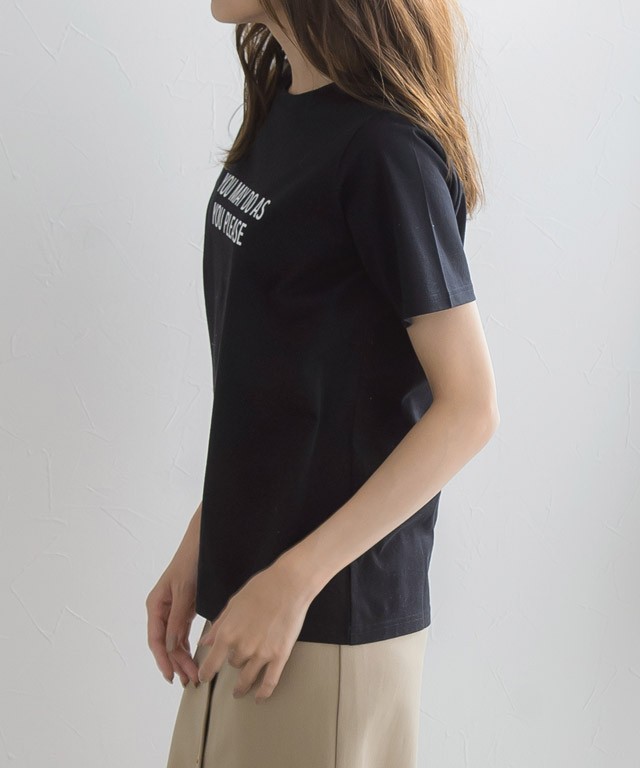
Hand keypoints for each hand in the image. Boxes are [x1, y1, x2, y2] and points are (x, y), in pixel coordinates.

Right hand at [146, 560, 199, 686]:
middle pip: (165, 644)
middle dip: (176, 663)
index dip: (162, 660)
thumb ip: (177, 619)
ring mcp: (172, 610)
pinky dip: (187, 647)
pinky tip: (193, 659)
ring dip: (183, 658)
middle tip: (190, 679)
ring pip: (174, 641)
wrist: (203, 544)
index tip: (170, 676)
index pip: (156, 639)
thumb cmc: (190, 563)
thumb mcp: (184, 591)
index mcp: (155, 606)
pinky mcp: (184, 609)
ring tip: (193, 675)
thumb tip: (170, 646)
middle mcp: (161, 610)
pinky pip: (182, 633)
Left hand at [196, 560, 312, 703]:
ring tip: (240, 690)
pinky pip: (269, 682)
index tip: (204, 677)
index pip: (211, 663)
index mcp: (227, 633)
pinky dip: (263, 693)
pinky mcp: (280, 655)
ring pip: (247, 677)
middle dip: (233, 662)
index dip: (206, 673)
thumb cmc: (261, 588)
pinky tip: (259, 698)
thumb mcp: (233, 604)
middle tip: (236, 661)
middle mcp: (242, 647)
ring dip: (242, 685)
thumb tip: (206, 642)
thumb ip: (219, 625)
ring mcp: (262, 653)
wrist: (288, 584)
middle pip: (233, 665)